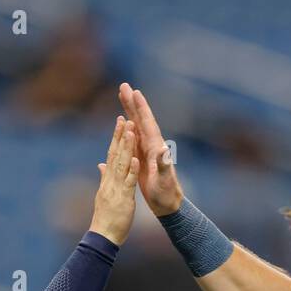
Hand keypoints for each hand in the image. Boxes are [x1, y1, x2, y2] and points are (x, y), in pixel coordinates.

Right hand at [88, 115, 139, 244]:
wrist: (103, 237)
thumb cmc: (106, 217)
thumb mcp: (105, 194)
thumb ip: (104, 177)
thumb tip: (101, 165)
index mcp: (108, 179)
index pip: (113, 153)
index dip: (116, 137)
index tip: (120, 120)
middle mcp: (111, 180)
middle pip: (116, 154)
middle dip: (120, 135)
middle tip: (124, 116)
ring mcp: (116, 188)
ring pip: (122, 164)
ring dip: (127, 146)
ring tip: (130, 129)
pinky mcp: (124, 198)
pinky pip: (129, 182)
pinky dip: (132, 170)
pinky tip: (136, 158)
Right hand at [118, 82, 183, 216]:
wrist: (168, 204)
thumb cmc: (166, 194)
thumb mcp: (165, 181)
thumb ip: (165, 165)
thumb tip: (164, 149)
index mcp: (155, 148)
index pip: (147, 124)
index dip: (141, 108)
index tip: (135, 92)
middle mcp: (152, 145)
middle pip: (140, 120)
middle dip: (132, 103)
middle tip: (123, 86)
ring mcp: (146, 150)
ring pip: (135, 126)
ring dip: (129, 110)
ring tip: (122, 96)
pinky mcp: (141, 157)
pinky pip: (132, 137)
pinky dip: (127, 126)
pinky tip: (123, 121)